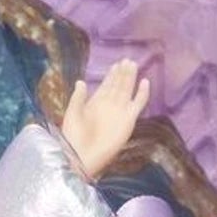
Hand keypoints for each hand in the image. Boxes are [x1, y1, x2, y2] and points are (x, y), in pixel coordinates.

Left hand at [60, 59, 148, 180]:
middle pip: (118, 86)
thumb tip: (81, 81)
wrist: (81, 156)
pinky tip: (145, 82)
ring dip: (130, 78)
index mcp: (94, 104)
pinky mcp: (128, 120)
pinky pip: (138, 104)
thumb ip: (78, 98)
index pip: (105, 86)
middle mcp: (108, 106)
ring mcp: (119, 112)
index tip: (115, 64)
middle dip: (122, 73)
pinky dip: (142, 93)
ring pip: (127, 91)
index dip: (111, 75)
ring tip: (133, 64)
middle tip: (127, 60)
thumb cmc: (73, 137)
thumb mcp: (72, 114)